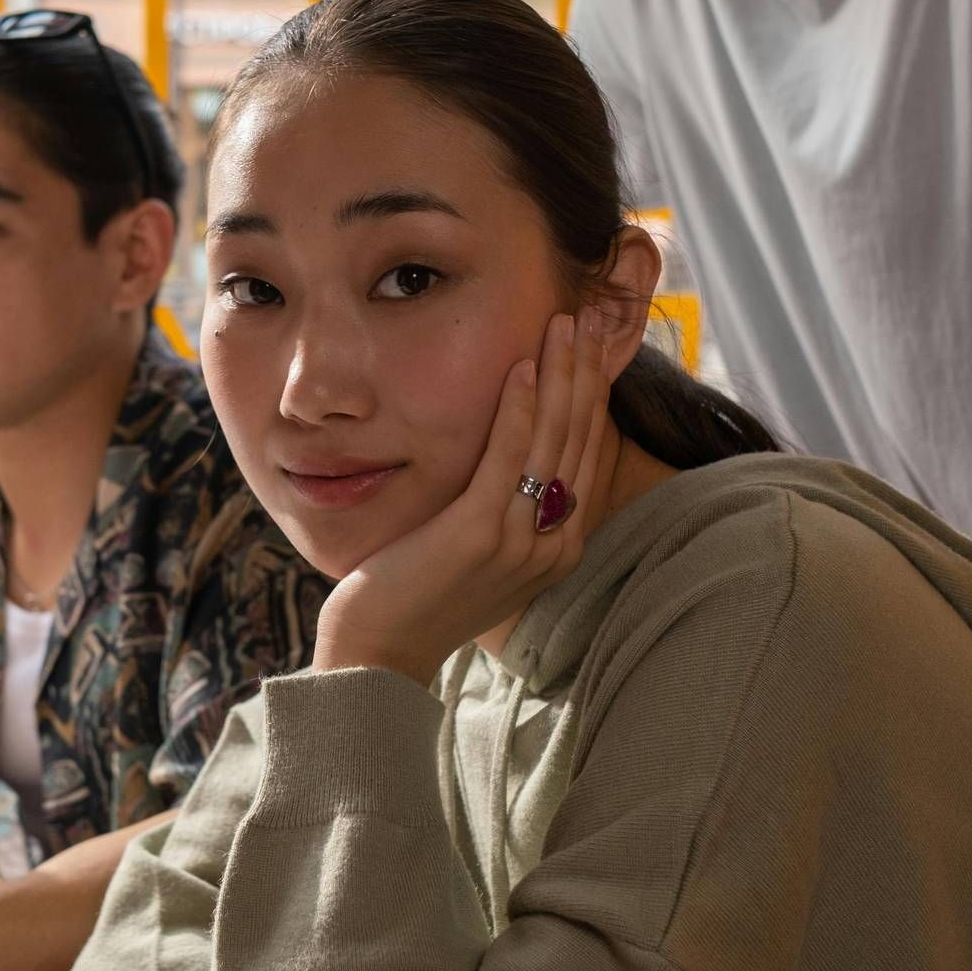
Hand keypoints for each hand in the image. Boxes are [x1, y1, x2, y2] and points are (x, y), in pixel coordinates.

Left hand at [312, 309, 610, 685]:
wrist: (379, 654)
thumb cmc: (419, 597)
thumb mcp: (479, 551)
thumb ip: (506, 509)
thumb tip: (512, 458)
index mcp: (559, 548)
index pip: (586, 454)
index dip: (592, 393)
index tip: (591, 343)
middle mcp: (552, 545)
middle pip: (579, 440)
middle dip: (586, 371)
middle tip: (588, 315)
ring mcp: (519, 542)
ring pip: (552, 442)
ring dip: (561, 376)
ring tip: (563, 324)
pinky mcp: (479, 535)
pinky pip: (507, 461)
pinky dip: (518, 411)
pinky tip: (520, 368)